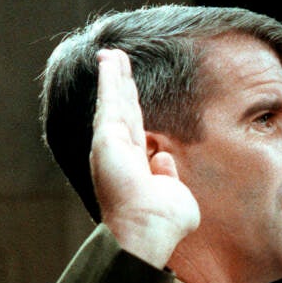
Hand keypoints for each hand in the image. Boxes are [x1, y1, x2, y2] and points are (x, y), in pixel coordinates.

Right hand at [90, 48, 199, 265]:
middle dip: (120, 85)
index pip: (135, 129)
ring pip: (113, 101)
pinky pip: (109, 100)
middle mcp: (120, 154)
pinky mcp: (107, 137)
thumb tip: (162, 157)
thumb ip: (168, 176)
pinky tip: (109, 60)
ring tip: (111, 53)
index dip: (133, 108)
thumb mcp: (174, 195)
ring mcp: (111, 145)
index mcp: (135, 166)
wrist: (149, 228)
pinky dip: (109, 79)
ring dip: (112, 76)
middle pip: (121, 110)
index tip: (131, 90)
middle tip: (116, 60)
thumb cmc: (164, 222)